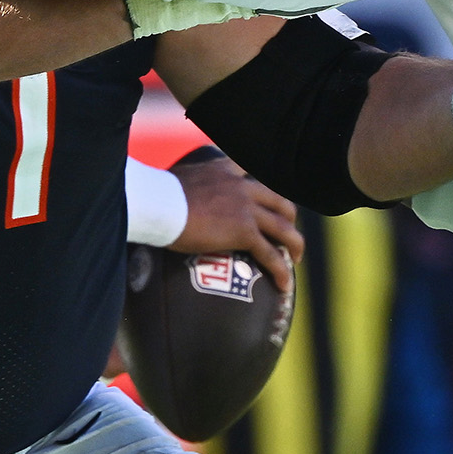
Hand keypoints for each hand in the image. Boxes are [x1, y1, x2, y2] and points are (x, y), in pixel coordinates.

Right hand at [168, 152, 304, 292]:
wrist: (160, 203)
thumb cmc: (157, 194)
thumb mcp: (176, 178)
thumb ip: (185, 185)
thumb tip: (168, 197)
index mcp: (224, 170)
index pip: (251, 172)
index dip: (262, 188)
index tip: (265, 200)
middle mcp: (241, 186)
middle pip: (279, 200)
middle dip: (288, 217)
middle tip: (286, 232)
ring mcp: (246, 209)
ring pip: (283, 227)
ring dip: (294, 244)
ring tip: (295, 258)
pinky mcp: (244, 232)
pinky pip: (270, 254)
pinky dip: (281, 270)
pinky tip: (284, 284)